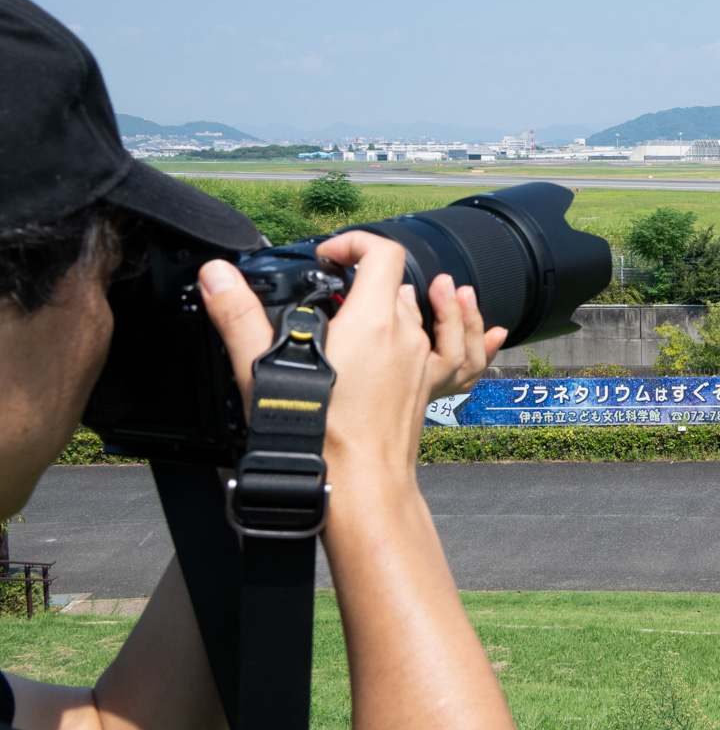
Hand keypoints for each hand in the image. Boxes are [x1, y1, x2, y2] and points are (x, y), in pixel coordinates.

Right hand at [199, 246, 505, 414]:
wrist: (357, 485)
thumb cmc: (318, 436)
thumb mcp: (264, 370)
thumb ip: (239, 316)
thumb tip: (217, 274)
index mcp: (372, 322)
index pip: (381, 254)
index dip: (354, 244)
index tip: (328, 258)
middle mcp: (405, 337)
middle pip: (399, 286)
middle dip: (368, 282)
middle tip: (335, 296)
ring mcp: (421, 364)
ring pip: (433, 315)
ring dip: (425, 298)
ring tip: (421, 289)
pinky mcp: (428, 389)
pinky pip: (463, 355)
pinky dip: (474, 336)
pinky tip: (490, 328)